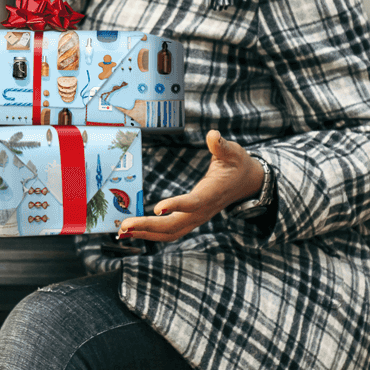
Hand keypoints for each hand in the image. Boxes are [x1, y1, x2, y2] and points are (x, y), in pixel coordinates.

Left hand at [116, 131, 263, 243]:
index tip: (158, 207)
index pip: (193, 203)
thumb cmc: (237, 164)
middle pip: (174, 225)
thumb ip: (221, 145)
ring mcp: (196, 218)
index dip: (176, 205)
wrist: (247, 182)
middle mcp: (202, 211)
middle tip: (124, 226)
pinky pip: (170, 231)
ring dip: (146, 234)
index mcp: (212, 194)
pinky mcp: (191, 219)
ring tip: (122, 232)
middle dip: (148, 226)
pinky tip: (133, 231)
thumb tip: (213, 135)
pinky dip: (151, 233)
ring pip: (170, 233)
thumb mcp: (232, 151)